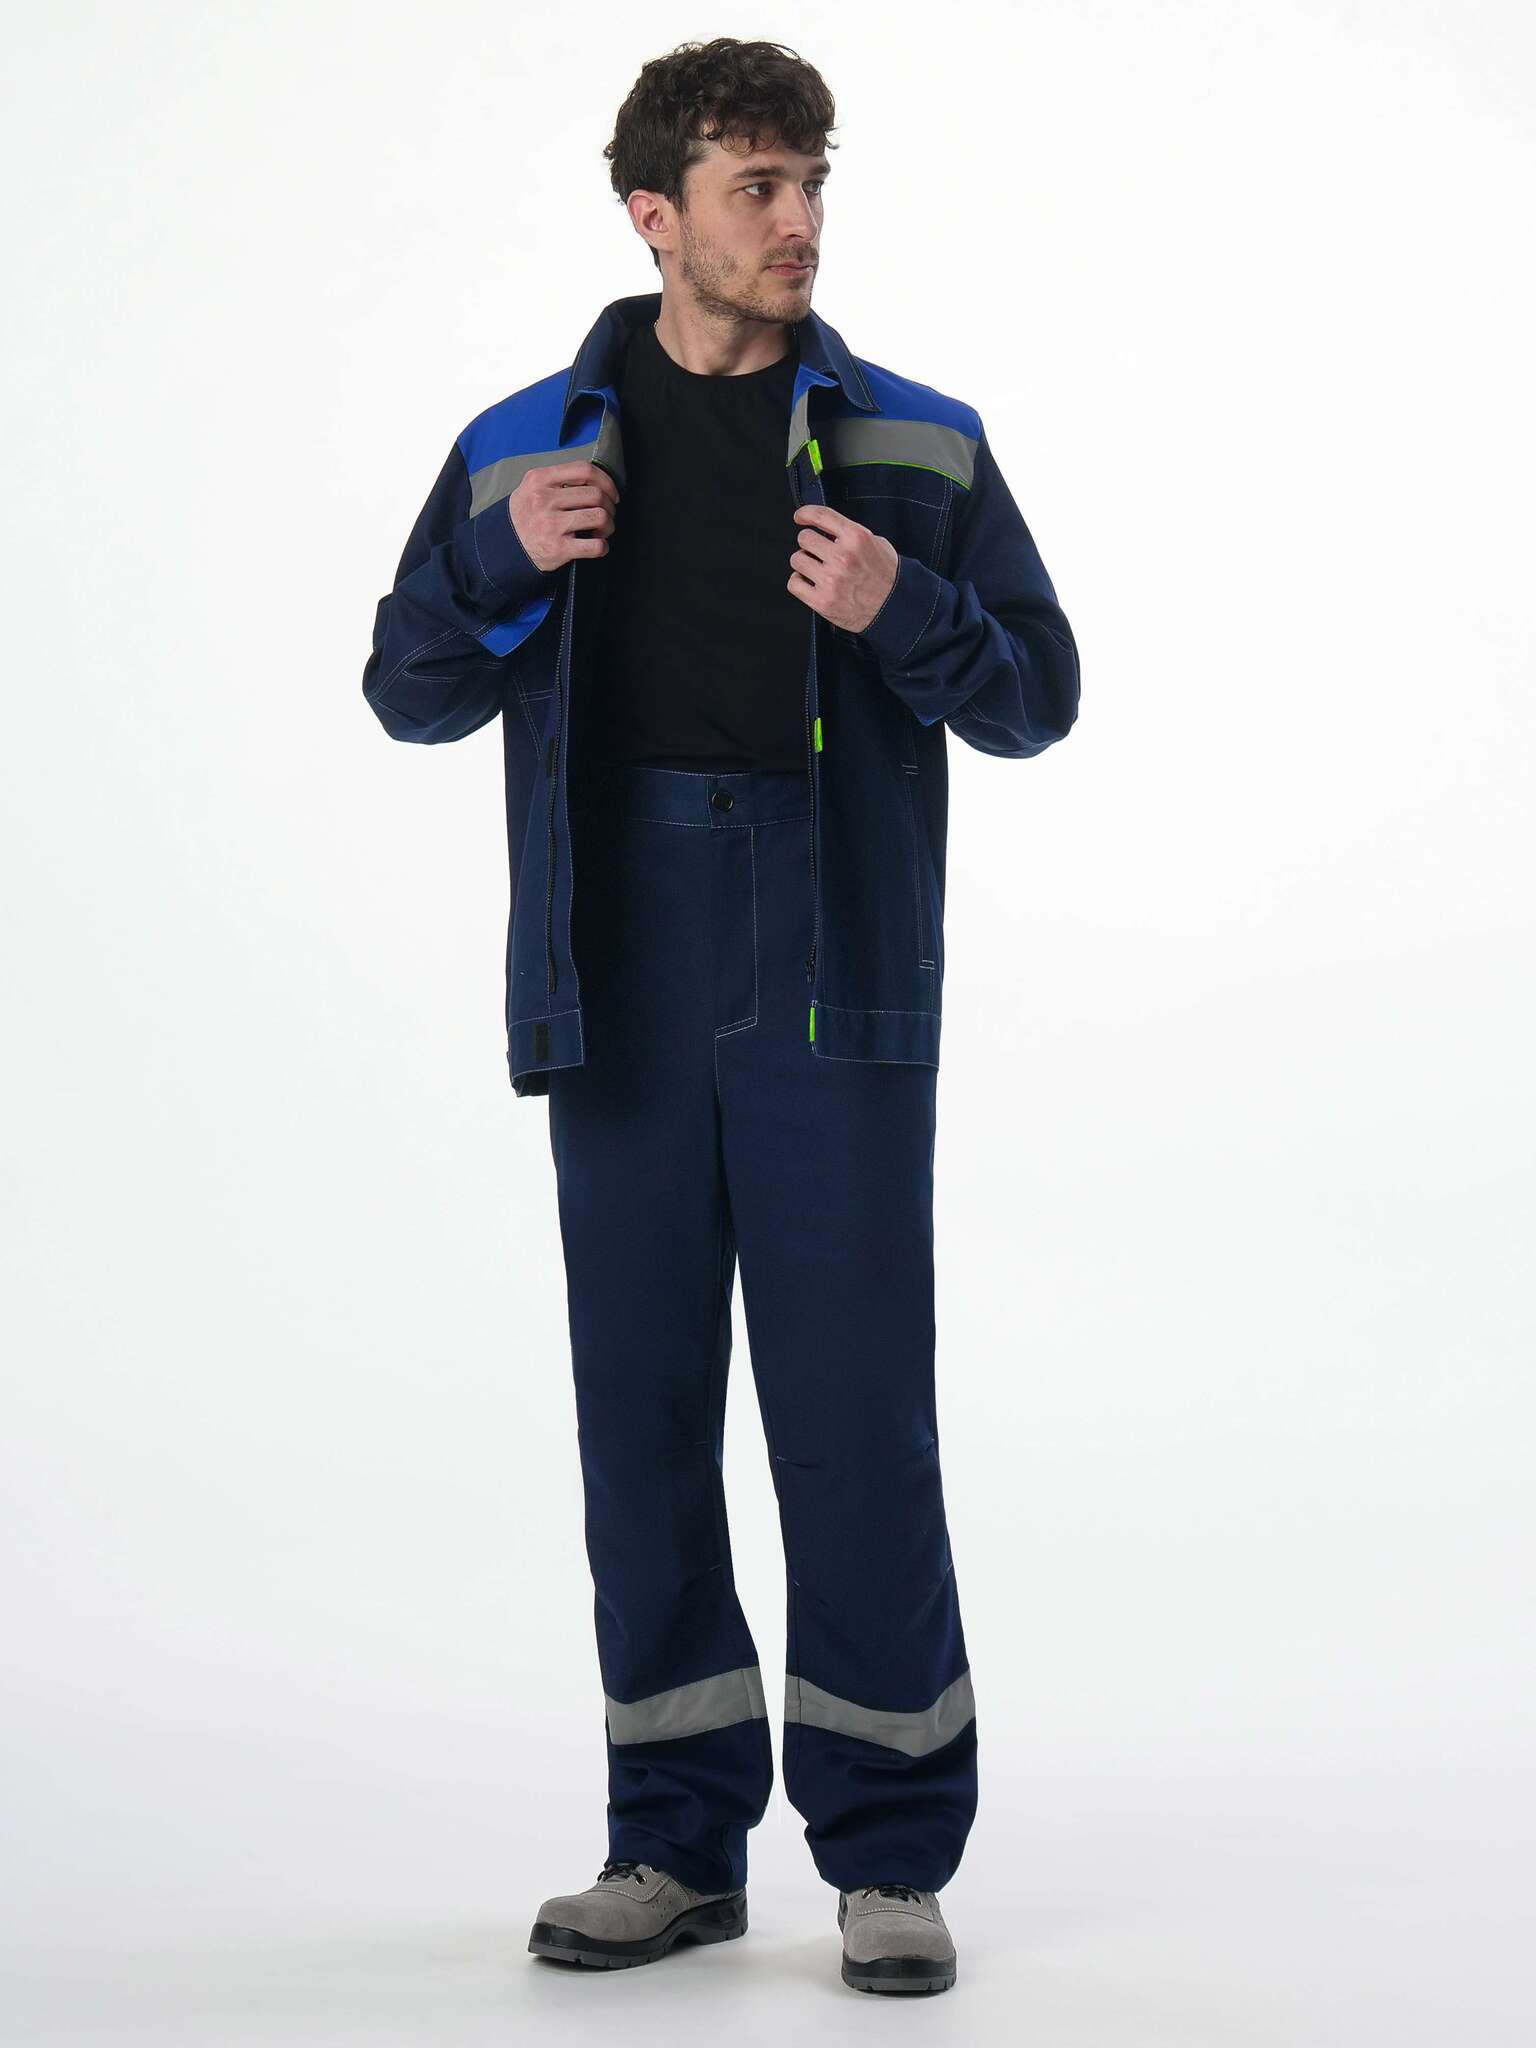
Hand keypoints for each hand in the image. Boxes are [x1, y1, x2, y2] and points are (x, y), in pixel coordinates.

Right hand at [508, 461, 618, 572]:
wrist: (504, 546)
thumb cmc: (525, 516)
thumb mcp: (532, 487)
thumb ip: (558, 479)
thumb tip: (595, 481)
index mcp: (540, 480)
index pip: (584, 470)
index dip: (606, 481)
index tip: (611, 492)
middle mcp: (544, 499)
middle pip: (596, 495)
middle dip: (609, 506)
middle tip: (607, 514)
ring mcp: (551, 525)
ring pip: (599, 517)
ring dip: (609, 525)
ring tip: (602, 530)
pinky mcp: (559, 548)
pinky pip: (596, 546)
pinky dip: (603, 547)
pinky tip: (597, 545)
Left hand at [787, 503, 898, 631]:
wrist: (894, 606)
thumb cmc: (887, 576)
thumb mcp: (875, 543)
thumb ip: (850, 534)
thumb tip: (826, 529)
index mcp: (856, 538)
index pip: (821, 515)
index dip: (805, 513)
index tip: (800, 517)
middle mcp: (842, 557)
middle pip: (804, 538)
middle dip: (809, 544)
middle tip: (818, 553)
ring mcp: (831, 580)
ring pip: (797, 560)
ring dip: (804, 563)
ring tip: (817, 569)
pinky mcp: (822, 601)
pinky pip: (794, 583)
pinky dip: (799, 582)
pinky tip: (810, 583)